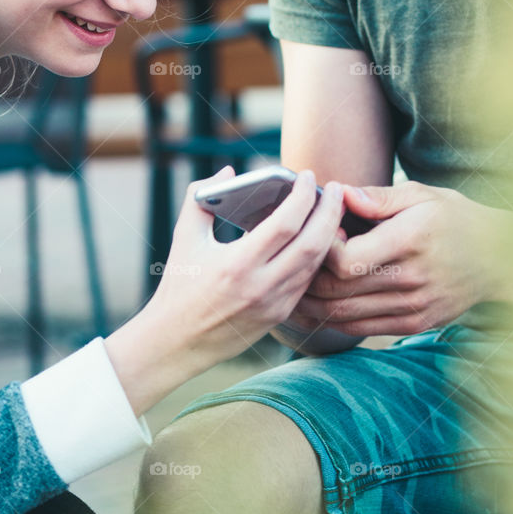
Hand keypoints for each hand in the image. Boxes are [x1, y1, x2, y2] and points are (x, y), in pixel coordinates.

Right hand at [104, 166, 344, 415]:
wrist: (177, 341)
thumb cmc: (179, 285)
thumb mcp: (184, 238)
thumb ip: (200, 198)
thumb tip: (227, 172)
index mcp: (236, 264)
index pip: (285, 223)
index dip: (303, 195)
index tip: (308, 175)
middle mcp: (260, 286)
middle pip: (313, 243)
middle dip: (330, 211)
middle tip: (335, 189)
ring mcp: (274, 304)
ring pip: (317, 263)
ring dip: (329, 233)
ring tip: (331, 209)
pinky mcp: (279, 315)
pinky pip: (308, 280)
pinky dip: (318, 256)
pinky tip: (318, 238)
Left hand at [292, 181, 511, 337]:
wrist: (497, 259)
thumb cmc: (452, 219)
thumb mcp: (421, 195)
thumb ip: (377, 196)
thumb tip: (339, 192)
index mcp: (408, 242)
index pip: (345, 261)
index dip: (321, 250)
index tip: (321, 233)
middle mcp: (410, 280)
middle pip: (337, 291)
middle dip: (306, 277)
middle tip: (297, 260)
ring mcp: (412, 307)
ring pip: (341, 315)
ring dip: (311, 303)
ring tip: (295, 284)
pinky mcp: (413, 324)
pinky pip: (359, 328)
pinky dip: (332, 318)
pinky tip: (317, 304)